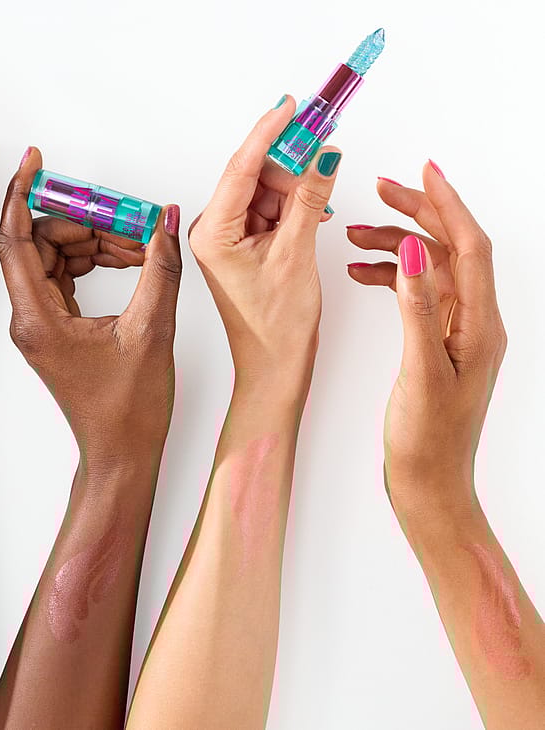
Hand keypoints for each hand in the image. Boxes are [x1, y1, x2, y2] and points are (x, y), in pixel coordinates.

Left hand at [0, 146, 181, 461]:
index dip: (25, 192)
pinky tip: (128, 261)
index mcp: (38, 318)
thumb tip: (166, 220)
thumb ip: (160, 268)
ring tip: (138, 244)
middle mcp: (29, 318)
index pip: (17, 238)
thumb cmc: (129, 409)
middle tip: (126, 217)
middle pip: (41, 243)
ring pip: (55, 259)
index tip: (37, 160)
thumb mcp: (152, 330)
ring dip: (94, 243)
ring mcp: (40, 324)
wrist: (121, 452)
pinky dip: (93, 263)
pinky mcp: (55, 328)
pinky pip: (65, 278)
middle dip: (84, 222)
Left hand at [189, 96, 339, 393]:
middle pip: (255, 176)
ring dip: (296, 190)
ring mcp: (228, 239)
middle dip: (291, 166)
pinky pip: (270, 212)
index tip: (292, 106)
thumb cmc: (276, 326)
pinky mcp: (243, 246)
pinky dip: (293, 208)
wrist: (274, 367)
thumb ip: (310, 199)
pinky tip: (313, 215)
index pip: (241, 168)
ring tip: (321, 202)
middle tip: (326, 150)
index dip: (269, 132)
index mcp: (212, 234)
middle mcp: (214, 232)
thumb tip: (324, 154)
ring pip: (266, 192)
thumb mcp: (297, 254)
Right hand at [346, 162, 506, 512]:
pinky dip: (389, 279)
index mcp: (480, 325)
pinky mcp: (437, 343)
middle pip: (449, 251)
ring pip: (427, 271)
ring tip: (355, 238)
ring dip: (394, 248)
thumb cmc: (428, 438)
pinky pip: (415, 295)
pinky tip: (362, 275)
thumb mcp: (422, 370)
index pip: (468, 248)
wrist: (429, 481)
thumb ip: (417, 308)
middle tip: (381, 193)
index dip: (447, 206)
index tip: (424, 172)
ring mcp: (456, 332)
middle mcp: (475, 322)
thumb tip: (410, 251)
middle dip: (416, 216)